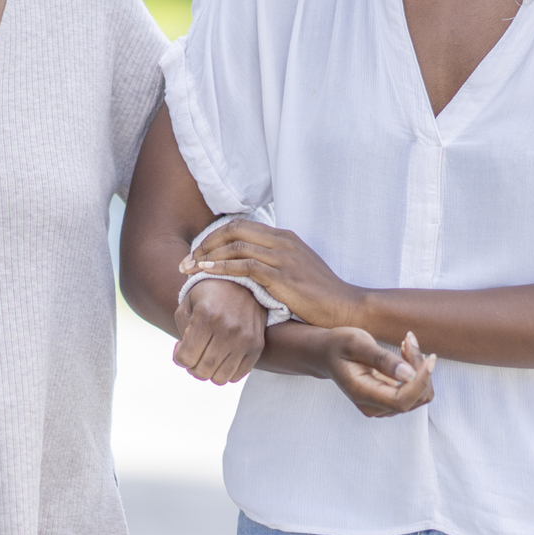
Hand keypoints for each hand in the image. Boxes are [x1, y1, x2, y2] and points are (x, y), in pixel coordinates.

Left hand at [174, 277, 266, 383]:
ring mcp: (245, 339)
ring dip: (210, 372)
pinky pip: (238, 375)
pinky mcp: (257, 345)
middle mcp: (228, 329)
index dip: (178, 357)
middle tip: (194, 354)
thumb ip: (181, 333)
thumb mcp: (186, 304)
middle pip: (202, 371)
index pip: (185, 358)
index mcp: (206, 316)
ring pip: (220, 378)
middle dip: (192, 367)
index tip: (181, 348)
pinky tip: (222, 357)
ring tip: (208, 357)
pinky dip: (227, 372)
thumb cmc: (208, 294)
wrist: (242, 282)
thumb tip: (185, 361)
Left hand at [181, 222, 362, 327]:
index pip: (241, 226)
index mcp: (285, 238)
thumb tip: (249, 271)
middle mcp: (283, 242)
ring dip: (207, 256)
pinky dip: (222, 267)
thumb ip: (274, 264)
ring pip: (236, 245)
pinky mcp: (283, 276)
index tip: (198, 253)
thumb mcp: (297, 271)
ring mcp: (283, 257)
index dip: (214, 237)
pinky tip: (207, 273)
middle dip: (205, 243)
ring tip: (189, 269)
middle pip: (234, 230)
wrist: (346, 308)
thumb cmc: (321, 296)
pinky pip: (245, 265)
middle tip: (187, 261)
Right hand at [317, 326, 434, 417]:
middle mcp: (374, 406)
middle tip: (409, 339)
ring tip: (407, 343)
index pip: (401, 401)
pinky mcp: (391, 400)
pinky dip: (417, 370)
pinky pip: (415, 390)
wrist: (327, 354)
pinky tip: (404, 352)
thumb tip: (409, 375)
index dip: (420, 382)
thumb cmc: (339, 345)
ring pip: (420, 394)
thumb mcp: (356, 343)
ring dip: (420, 368)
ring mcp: (383, 406)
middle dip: (420, 368)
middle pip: (415, 397)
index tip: (430, 357)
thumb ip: (382, 359)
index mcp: (362, 394)